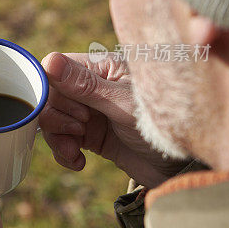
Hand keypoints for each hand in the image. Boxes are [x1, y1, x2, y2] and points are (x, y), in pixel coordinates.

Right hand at [39, 52, 189, 186]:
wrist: (179, 165)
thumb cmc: (159, 123)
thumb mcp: (120, 103)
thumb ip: (84, 85)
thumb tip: (49, 62)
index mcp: (100, 67)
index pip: (54, 69)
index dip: (51, 91)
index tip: (70, 109)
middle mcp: (91, 87)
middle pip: (50, 97)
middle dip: (56, 118)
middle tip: (80, 130)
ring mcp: (90, 112)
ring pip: (52, 121)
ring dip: (57, 138)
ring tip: (75, 150)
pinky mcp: (92, 136)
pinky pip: (62, 141)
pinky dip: (64, 153)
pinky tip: (79, 161)